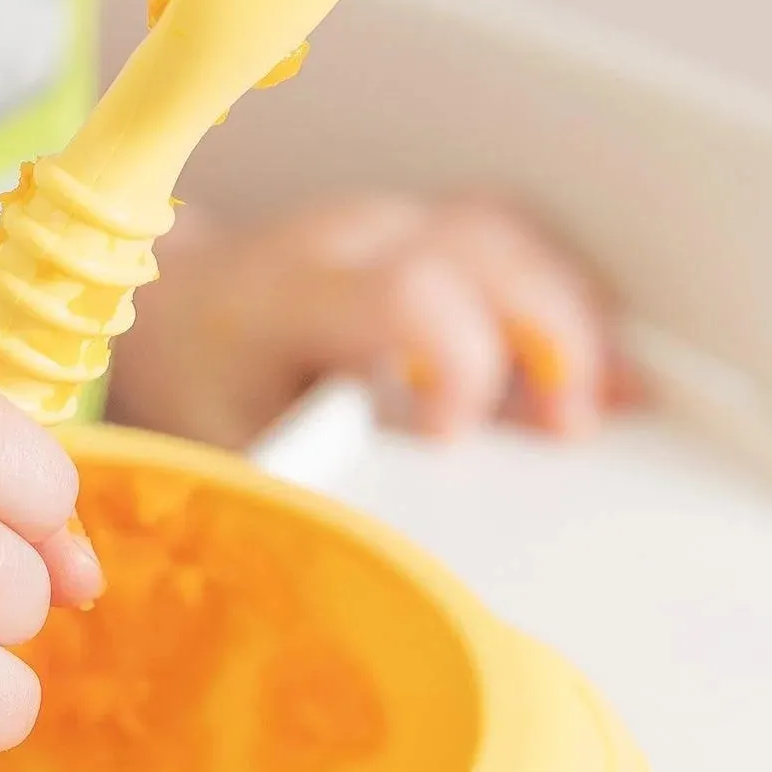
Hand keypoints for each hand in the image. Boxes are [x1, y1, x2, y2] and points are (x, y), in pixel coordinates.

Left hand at [110, 193, 629, 448]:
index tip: (455, 438)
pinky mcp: (421, 230)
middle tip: (568, 428)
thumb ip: (303, 483)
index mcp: (286, 292)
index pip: (405, 291)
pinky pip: (509, 244)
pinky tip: (587, 368)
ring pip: (509, 235)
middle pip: (482, 246)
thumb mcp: (226, 447)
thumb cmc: (196, 384)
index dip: (458, 361)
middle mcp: (345, 238)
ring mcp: (389, 224)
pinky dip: (560, 300)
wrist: (167, 309)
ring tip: (604, 402)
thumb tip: (377, 548)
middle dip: (550, 333)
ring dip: (571, 314)